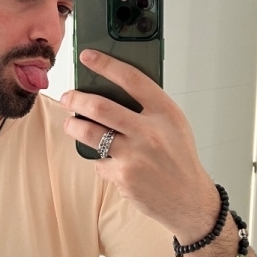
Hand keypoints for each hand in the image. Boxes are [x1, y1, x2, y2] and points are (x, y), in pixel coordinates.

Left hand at [61, 49, 219, 239]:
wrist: (189, 200)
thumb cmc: (179, 158)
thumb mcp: (174, 125)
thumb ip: (149, 108)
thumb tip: (111, 91)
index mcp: (165, 112)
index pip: (131, 79)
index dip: (106, 64)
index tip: (88, 56)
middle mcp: (150, 132)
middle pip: (100, 106)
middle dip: (76, 99)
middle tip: (67, 97)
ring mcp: (134, 156)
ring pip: (89, 133)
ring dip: (73, 126)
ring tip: (71, 123)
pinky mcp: (123, 177)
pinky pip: (99, 161)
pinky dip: (100, 159)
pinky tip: (111, 161)